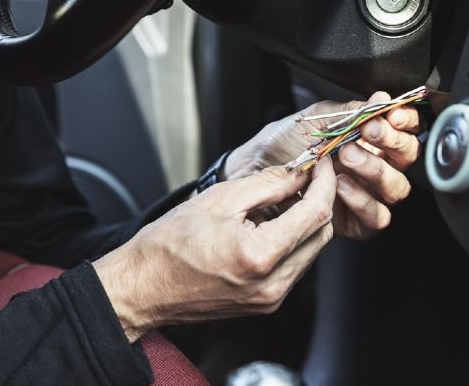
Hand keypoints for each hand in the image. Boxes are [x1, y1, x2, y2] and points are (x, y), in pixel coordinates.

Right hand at [94, 159, 336, 341]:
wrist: (144, 287)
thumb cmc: (168, 246)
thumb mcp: (219, 199)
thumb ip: (267, 184)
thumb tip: (298, 174)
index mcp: (260, 256)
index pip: (316, 213)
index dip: (324, 183)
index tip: (321, 164)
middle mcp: (272, 284)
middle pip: (321, 234)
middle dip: (319, 201)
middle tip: (304, 177)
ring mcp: (270, 298)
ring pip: (310, 251)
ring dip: (305, 222)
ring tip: (281, 200)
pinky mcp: (265, 303)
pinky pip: (294, 267)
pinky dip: (291, 242)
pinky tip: (269, 226)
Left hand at [223, 91, 422, 239]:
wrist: (251, 172)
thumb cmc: (280, 145)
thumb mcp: (315, 120)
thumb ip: (351, 111)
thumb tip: (380, 99)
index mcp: (369, 140)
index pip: (404, 130)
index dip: (405, 121)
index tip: (393, 113)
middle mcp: (372, 167)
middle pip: (406, 159)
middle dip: (392, 142)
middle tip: (368, 131)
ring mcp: (365, 195)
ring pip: (395, 189)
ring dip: (375, 170)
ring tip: (347, 157)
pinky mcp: (354, 222)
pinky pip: (375, 217)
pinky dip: (362, 200)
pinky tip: (341, 185)